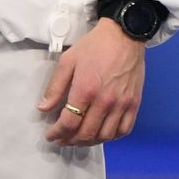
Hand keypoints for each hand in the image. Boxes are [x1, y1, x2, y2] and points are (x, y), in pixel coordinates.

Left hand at [38, 17, 145, 145]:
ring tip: (78, 140)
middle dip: (71, 140)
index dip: (57, 133)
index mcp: (85, 89)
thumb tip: (44, 108)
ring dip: (90, 142)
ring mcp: (122, 105)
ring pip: (105, 135)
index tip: (50, 136)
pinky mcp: (134, 104)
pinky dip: (111, 137)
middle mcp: (105, 101)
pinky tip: (101, 135)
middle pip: (86, 133)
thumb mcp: (68, 61)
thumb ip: (55, 86)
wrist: (123, 37)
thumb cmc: (93, 47)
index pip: (69, 122)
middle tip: (62, 140)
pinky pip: (124, 130)